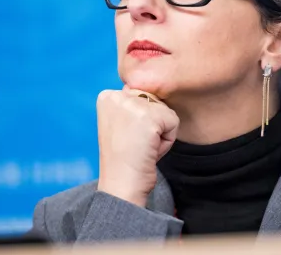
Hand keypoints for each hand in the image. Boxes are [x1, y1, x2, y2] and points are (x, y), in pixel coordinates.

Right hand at [95, 85, 179, 206]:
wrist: (120, 186)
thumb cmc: (124, 160)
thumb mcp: (122, 124)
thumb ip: (133, 106)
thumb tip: (153, 93)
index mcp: (106, 96)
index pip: (142, 97)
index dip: (140, 122)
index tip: (127, 139)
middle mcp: (116, 95)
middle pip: (155, 101)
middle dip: (152, 126)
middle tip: (135, 145)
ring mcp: (132, 105)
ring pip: (166, 111)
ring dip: (160, 133)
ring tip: (142, 148)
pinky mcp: (149, 117)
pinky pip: (174, 122)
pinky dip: (167, 141)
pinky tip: (149, 150)